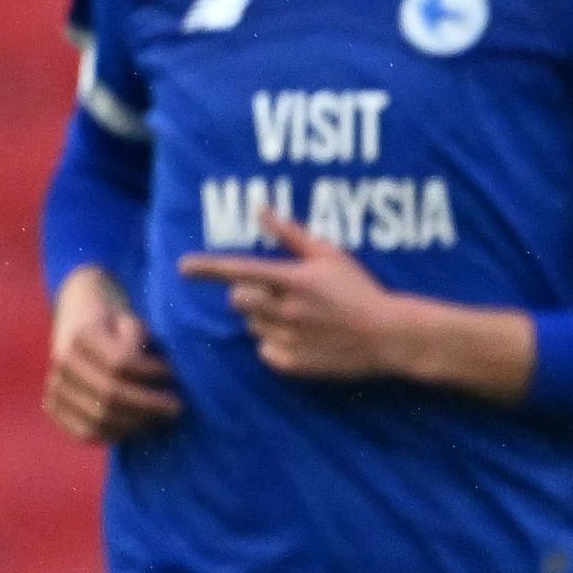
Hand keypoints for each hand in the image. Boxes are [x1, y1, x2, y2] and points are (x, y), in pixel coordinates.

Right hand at [40, 266, 179, 440]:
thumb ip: (141, 341)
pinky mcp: (55, 407)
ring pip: (99, 418)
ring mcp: (55, 386)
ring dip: (136, 423)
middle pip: (111, 394)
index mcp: (82, 335)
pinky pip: (85, 432)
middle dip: (149, 406)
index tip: (171, 374)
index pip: (121, 363)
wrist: (81, 325)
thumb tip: (160, 374)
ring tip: (159, 419)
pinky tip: (137, 428)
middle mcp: (63, 362)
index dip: (150, 373)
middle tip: (176, 409)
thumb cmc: (117, 327)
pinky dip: (115, 435)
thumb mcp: (132, 322)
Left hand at [178, 210, 528, 396]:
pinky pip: (265, 351)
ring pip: (252, 326)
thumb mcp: (329, 255)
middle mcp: (285, 309)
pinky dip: (274, 344)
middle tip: (275, 294)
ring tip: (296, 317)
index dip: (206, 268)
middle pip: (239, 300)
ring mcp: (288, 338)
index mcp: (292, 279)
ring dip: (263, 319)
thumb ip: (291, 233)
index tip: (183, 267)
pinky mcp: (292, 363)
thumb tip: (260, 209)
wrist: (389, 335)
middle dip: (248, 295)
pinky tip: (300, 338)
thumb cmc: (361, 290)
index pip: (238, 270)